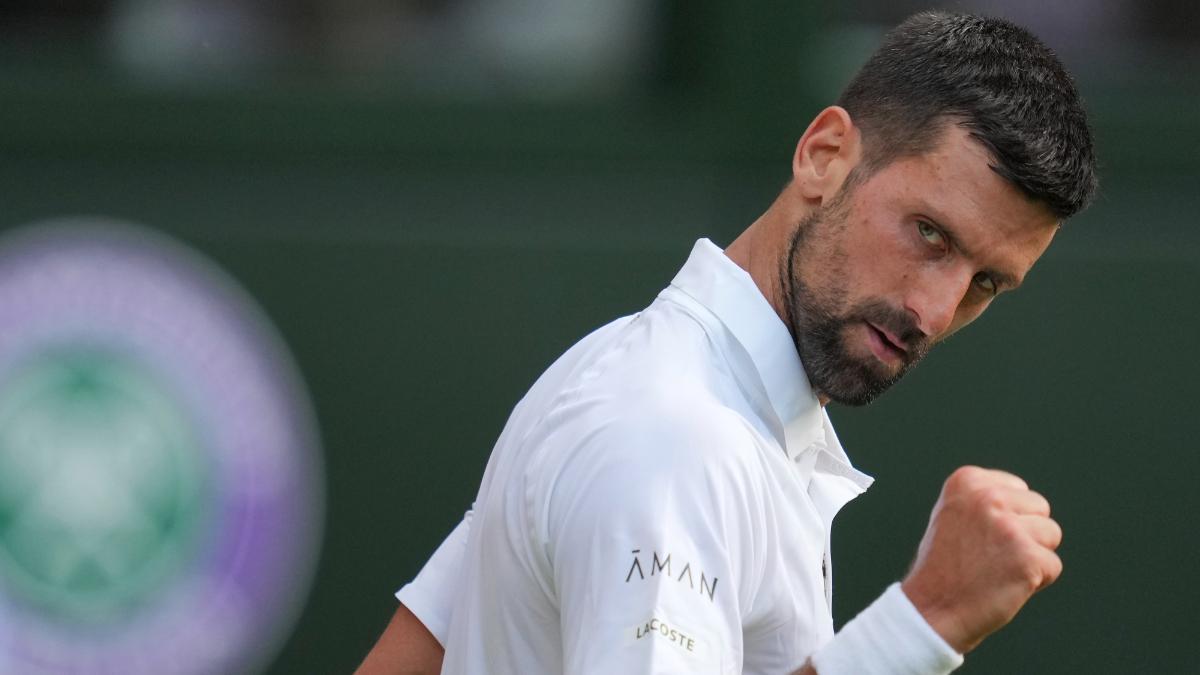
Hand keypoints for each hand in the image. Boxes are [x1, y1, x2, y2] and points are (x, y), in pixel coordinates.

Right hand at [900, 466, 1062, 653]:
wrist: (932, 609)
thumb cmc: (944, 567)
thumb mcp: (954, 514)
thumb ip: (986, 500)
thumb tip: (1025, 502)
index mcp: (967, 481)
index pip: (1019, 490)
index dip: (1007, 518)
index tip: (979, 537)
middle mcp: (988, 497)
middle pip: (1039, 508)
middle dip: (1025, 532)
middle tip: (990, 555)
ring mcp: (1008, 527)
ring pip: (1051, 534)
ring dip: (1032, 555)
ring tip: (997, 569)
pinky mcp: (1027, 557)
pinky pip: (1052, 566)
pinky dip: (1036, 581)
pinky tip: (1005, 585)